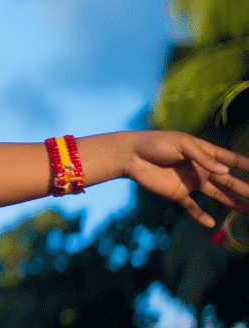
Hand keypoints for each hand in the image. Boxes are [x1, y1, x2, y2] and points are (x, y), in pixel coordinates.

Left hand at [124, 131, 248, 227]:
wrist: (131, 155)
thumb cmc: (156, 143)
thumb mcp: (182, 145)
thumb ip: (203, 158)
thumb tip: (226, 171)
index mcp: (204, 152)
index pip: (231, 160)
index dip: (246, 164)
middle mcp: (201, 169)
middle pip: (229, 180)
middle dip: (245, 188)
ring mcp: (191, 182)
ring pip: (218, 195)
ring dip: (233, 203)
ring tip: (248, 211)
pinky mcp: (178, 194)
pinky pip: (193, 207)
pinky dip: (201, 216)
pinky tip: (213, 224)